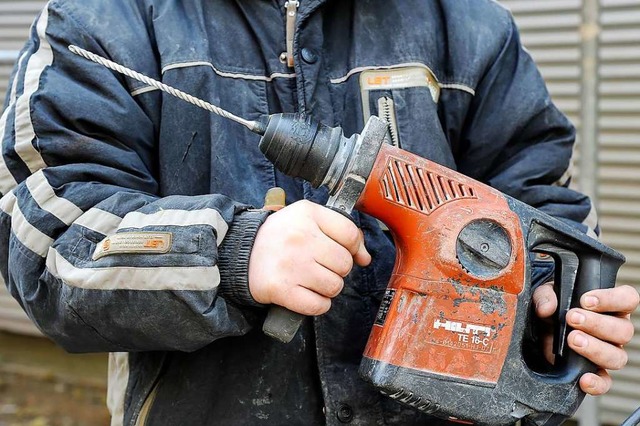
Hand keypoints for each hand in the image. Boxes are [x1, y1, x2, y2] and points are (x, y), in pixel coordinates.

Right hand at [248, 200, 370, 315]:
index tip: (346, 252)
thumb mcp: (307, 219)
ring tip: (311, 279)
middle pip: (345, 264)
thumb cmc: (280, 236)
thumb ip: (341, 231)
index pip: (350, 234)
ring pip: (334, 286)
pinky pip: (319, 306)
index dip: (354, 248)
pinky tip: (306, 293)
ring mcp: (291, 265)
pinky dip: (317, 304)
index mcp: (307, 215)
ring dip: (327, 287)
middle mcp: (300, 238)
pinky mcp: (282, 289)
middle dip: (337, 269)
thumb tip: (365, 257)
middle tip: (319, 266)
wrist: (240, 252)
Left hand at [533, 283, 638, 394]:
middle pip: (624, 330)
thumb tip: (547, 309)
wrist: (537, 331)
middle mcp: (614, 330)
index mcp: (610, 307)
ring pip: (618, 356)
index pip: (627, 299)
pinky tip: (583, 379)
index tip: (586, 300)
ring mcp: (608, 353)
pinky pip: (605, 382)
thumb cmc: (550, 308)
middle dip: (596, 324)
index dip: (612, 299)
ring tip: (572, 340)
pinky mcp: (595, 372)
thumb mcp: (544, 295)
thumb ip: (545, 296)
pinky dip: (597, 383)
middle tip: (572, 318)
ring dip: (595, 348)